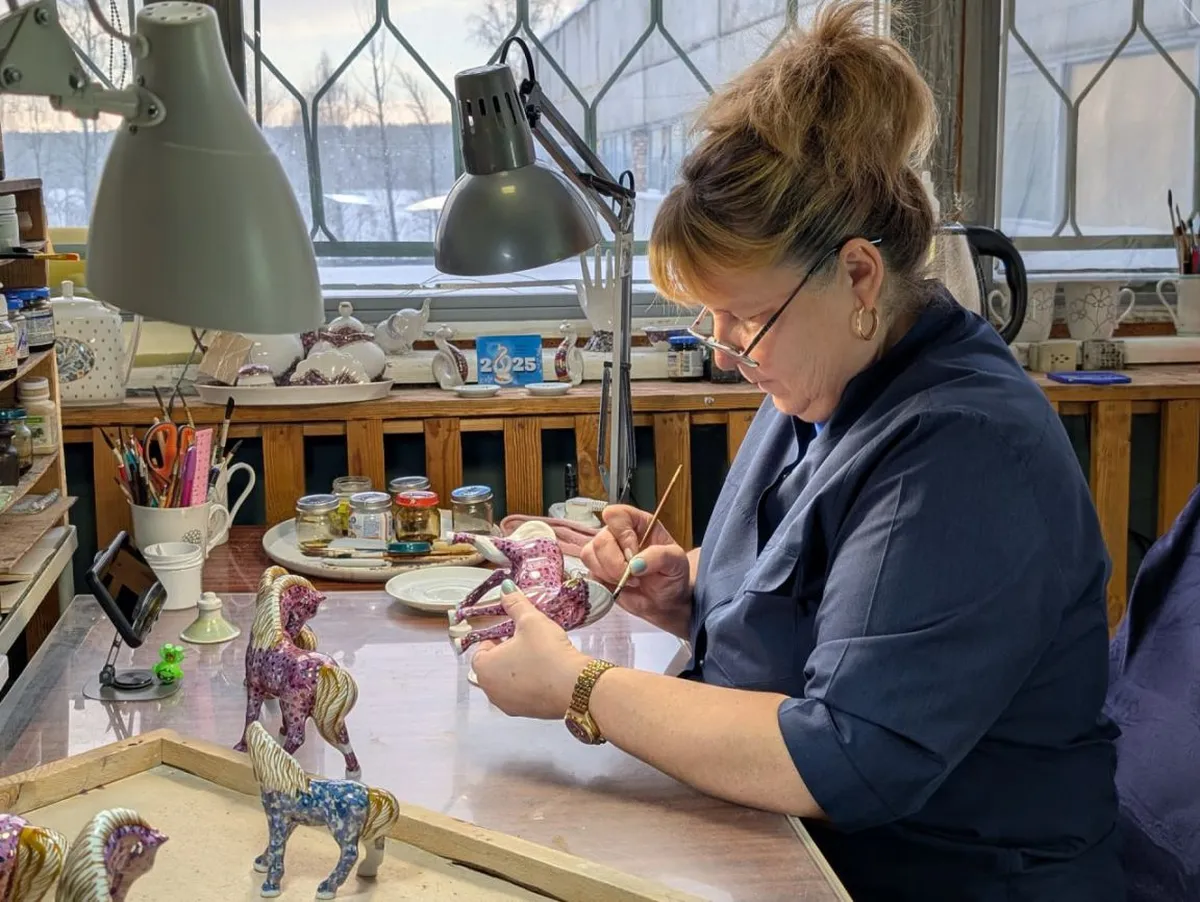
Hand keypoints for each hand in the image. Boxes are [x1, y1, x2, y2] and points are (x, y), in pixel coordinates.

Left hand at [471, 582, 590, 718]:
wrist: (575, 686)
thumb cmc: (548, 654)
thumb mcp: (531, 621)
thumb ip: (515, 604)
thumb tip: (507, 589)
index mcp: (484, 667)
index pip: (481, 649)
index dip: (496, 637)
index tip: (512, 631)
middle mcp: (490, 689)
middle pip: (492, 666)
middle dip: (506, 653)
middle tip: (526, 642)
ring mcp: (507, 705)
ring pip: (506, 681)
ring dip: (517, 669)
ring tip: (538, 656)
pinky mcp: (525, 713)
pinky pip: (521, 694)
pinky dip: (529, 684)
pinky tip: (546, 673)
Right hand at [581, 505, 691, 635]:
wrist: (664, 600)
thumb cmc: (671, 575)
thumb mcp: (676, 562)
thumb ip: (659, 557)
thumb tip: (635, 564)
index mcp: (637, 523)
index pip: (616, 515)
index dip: (622, 535)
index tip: (634, 555)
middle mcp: (617, 534)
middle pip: (600, 540)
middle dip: (616, 564)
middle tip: (635, 577)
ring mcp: (605, 552)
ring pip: (589, 555)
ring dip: (609, 574)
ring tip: (629, 582)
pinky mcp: (597, 570)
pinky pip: (589, 573)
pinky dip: (603, 583)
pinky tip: (620, 587)